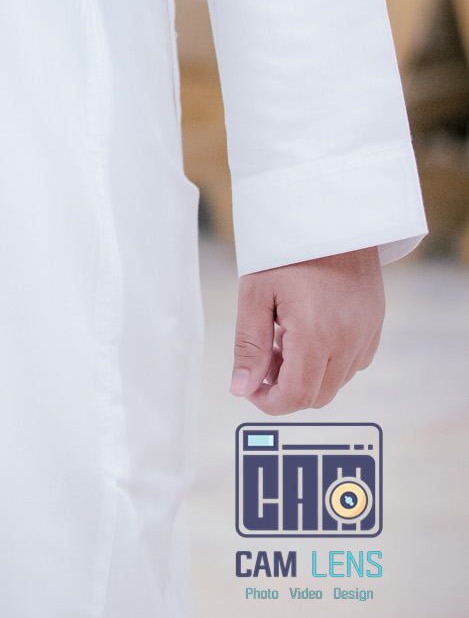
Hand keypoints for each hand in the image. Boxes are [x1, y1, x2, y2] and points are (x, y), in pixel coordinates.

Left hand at [230, 246, 383, 414]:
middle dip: (286, 388)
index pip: (295, 396)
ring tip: (284, 335)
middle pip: (317, 396)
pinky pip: (354, 361)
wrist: (329, 214)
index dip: (269, 403)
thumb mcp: (256, 293)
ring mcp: (366, 333)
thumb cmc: (287, 249)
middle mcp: (348, 341)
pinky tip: (309, 330)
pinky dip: (330, 360)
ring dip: (308, 374)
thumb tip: (241, 389)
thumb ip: (250, 346)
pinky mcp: (375, 323)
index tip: (251, 389)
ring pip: (337, 381)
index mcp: (316, 335)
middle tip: (265, 356)